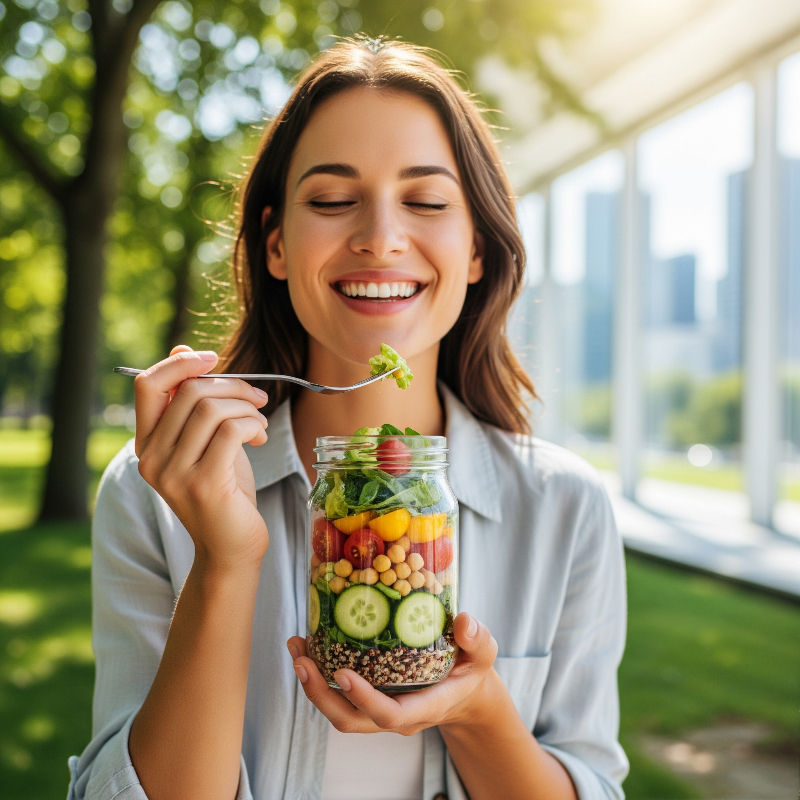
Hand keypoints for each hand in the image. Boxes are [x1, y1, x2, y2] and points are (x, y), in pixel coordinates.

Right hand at [134, 345, 269, 568]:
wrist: (232, 547)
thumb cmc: (223, 490)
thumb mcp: (205, 440)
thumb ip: (192, 402)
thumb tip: (183, 350)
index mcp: (147, 443)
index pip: (147, 386)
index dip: (180, 364)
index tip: (212, 359)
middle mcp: (152, 458)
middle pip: (190, 391)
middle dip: (233, 386)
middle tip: (258, 399)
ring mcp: (175, 473)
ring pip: (212, 408)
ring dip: (247, 407)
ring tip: (260, 423)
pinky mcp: (204, 484)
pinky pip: (232, 430)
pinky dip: (253, 424)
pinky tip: (260, 437)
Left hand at [286, 612, 498, 735]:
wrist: (465, 692)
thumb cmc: (471, 670)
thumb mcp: (483, 654)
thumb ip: (478, 640)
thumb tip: (463, 622)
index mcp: (425, 706)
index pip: (389, 714)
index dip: (363, 698)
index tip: (342, 672)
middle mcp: (397, 715)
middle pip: (351, 720)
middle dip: (320, 694)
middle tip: (301, 660)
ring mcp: (381, 709)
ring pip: (340, 712)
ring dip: (312, 685)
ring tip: (296, 649)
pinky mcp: (371, 698)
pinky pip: (340, 697)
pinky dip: (320, 675)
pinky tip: (309, 646)